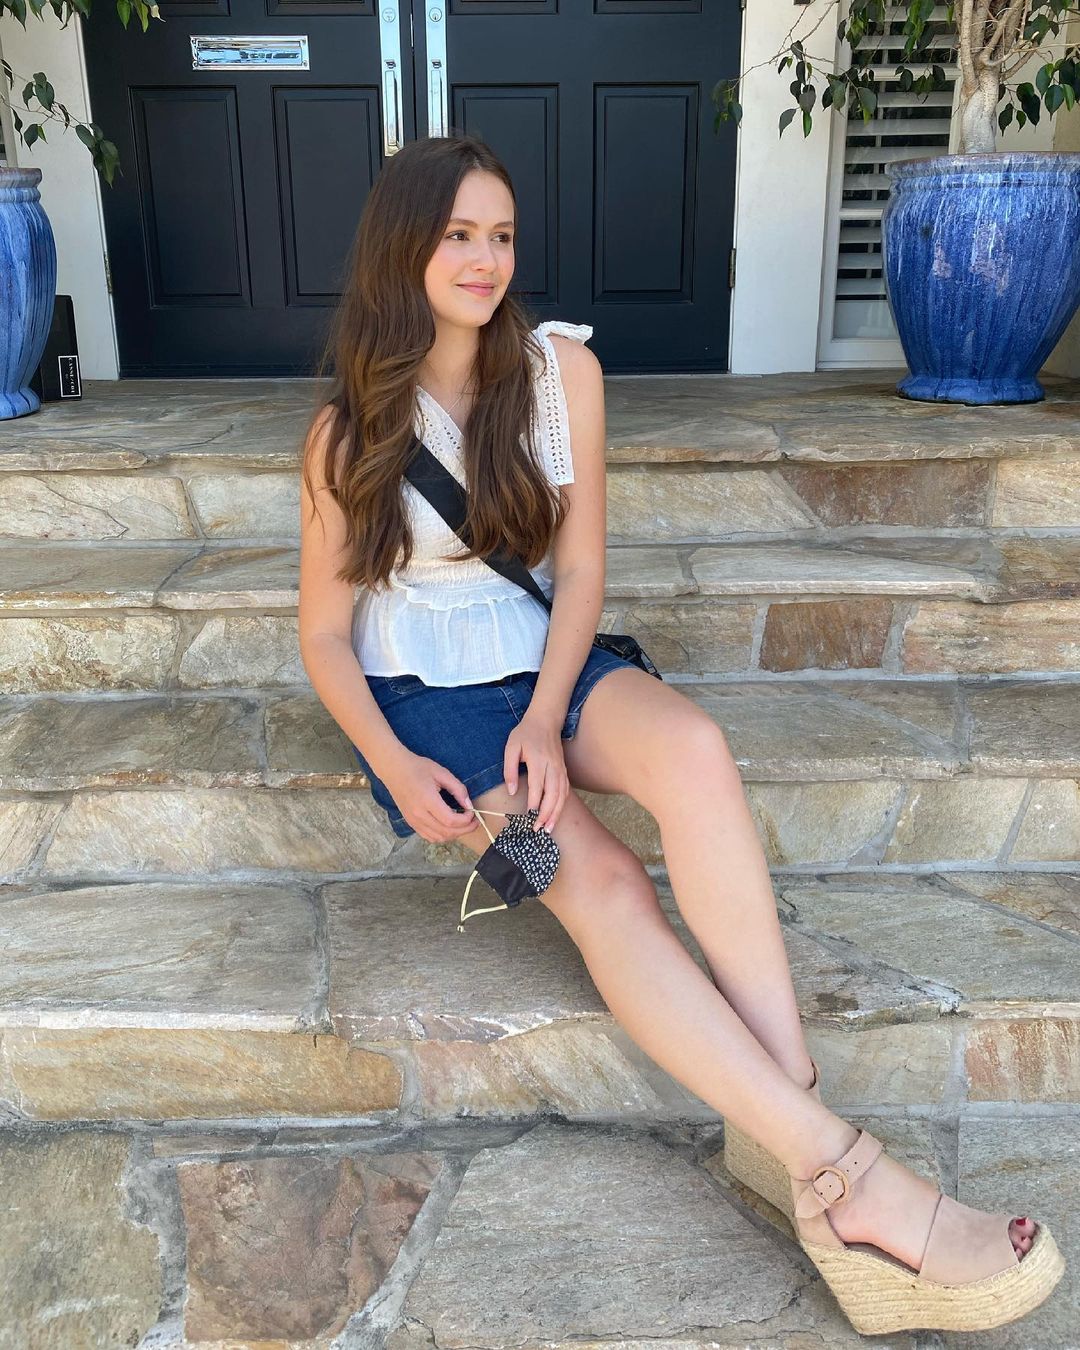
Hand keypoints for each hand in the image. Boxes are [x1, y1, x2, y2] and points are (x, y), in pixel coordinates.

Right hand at [381, 751, 478, 844]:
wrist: (394, 770)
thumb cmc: (418, 768)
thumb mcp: (442, 773)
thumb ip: (458, 789)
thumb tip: (469, 805)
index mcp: (427, 800)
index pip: (451, 820)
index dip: (466, 820)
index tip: (472, 812)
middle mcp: (419, 814)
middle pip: (446, 832)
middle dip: (464, 830)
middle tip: (474, 822)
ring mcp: (413, 821)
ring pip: (438, 837)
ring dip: (454, 835)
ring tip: (463, 825)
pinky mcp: (410, 823)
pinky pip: (429, 837)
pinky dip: (442, 836)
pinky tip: (449, 828)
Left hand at [503, 711, 568, 833]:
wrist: (545, 720)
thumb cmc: (525, 734)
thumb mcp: (511, 747)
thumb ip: (510, 769)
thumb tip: (512, 791)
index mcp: (538, 760)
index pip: (538, 786)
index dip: (535, 803)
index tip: (529, 818)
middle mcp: (552, 766)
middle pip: (553, 794)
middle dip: (547, 814)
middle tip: (539, 829)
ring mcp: (560, 769)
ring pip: (562, 795)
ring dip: (556, 813)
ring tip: (549, 828)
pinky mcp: (563, 770)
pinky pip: (565, 790)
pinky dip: (562, 804)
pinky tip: (556, 814)